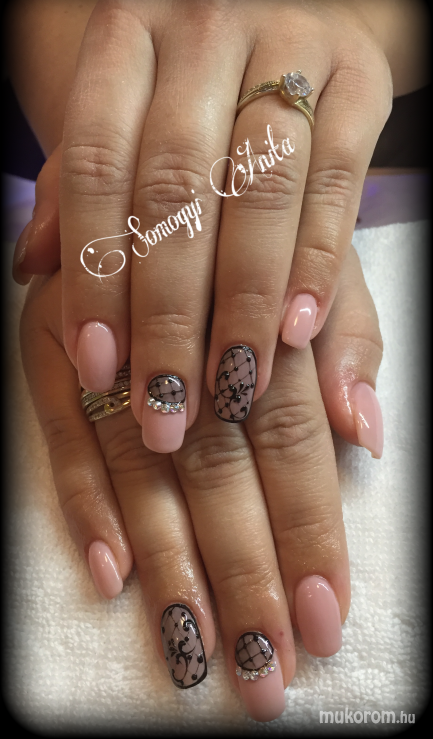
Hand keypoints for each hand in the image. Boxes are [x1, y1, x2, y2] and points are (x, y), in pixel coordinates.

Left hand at [10, 0, 424, 453]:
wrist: (275, 17)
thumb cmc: (183, 90)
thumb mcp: (120, 120)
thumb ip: (75, 190)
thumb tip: (27, 269)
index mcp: (125, 32)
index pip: (94, 166)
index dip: (95, 276)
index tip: (98, 369)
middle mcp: (204, 26)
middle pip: (177, 188)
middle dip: (169, 314)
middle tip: (166, 407)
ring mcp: (290, 42)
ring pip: (260, 190)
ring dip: (244, 304)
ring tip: (230, 387)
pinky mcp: (360, 76)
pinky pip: (338, 180)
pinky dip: (316, 262)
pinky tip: (295, 331)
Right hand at [20, 245, 382, 721]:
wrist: (156, 169)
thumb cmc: (253, 235)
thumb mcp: (317, 268)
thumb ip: (347, 343)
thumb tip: (366, 435)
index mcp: (258, 313)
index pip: (291, 436)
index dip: (309, 527)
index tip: (326, 616)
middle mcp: (184, 333)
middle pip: (219, 468)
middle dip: (245, 572)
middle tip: (264, 670)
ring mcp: (108, 341)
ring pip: (142, 468)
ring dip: (170, 564)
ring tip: (196, 652)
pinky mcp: (49, 346)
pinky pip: (63, 434)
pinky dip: (84, 505)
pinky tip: (112, 575)